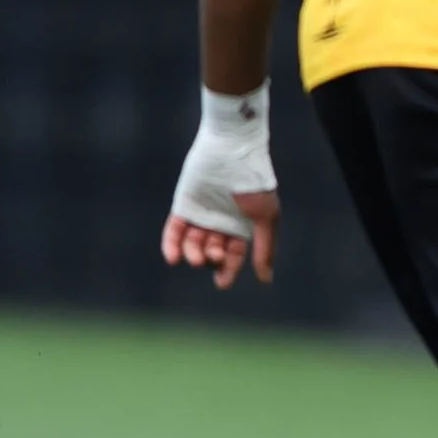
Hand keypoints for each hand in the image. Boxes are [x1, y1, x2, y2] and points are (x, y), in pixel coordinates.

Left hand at [162, 85, 279, 287]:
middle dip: (211, 259)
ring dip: (192, 254)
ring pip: (193, 244)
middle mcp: (221, 222)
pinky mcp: (184, 206)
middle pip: (213, 252)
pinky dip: (172, 245)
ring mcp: (201, 214)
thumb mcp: (265, 218)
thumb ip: (265, 249)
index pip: (234, 255)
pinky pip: (175, 230)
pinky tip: (173, 258)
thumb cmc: (254, 185)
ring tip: (193, 258)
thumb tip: (265, 280)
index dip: (228, 270)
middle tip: (211, 258)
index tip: (221, 284)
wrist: (233, 153)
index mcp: (243, 226)